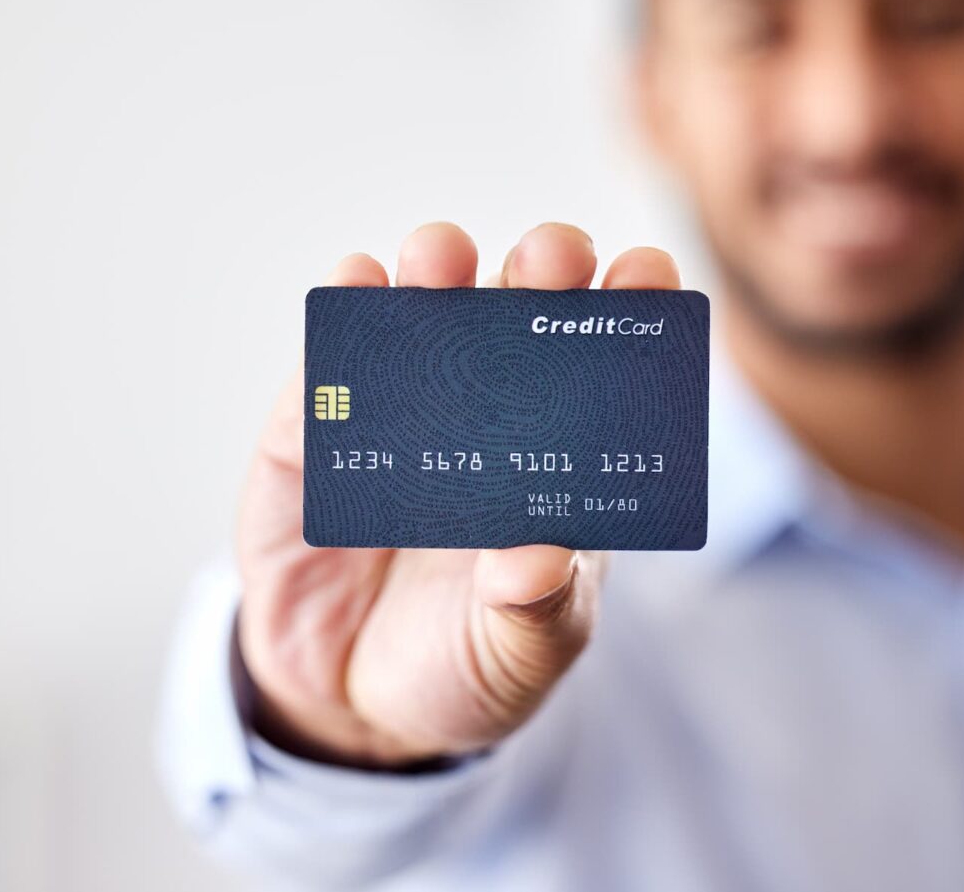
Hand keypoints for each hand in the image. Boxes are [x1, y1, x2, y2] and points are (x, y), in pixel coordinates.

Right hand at [236, 222, 683, 767]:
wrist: (349, 706)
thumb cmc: (459, 668)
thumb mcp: (517, 659)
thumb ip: (534, 614)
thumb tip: (538, 560)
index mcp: (556, 463)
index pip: (605, 372)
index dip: (629, 317)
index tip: (648, 276)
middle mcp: (485, 419)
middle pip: (520, 318)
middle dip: (541, 269)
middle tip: (553, 257)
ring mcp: (399, 414)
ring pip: (424, 316)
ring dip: (436, 271)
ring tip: (440, 259)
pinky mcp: (315, 432)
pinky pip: (330, 360)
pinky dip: (343, 312)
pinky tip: (357, 282)